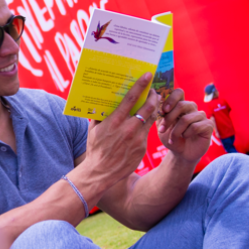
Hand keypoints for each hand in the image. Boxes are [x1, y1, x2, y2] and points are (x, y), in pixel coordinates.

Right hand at [79, 73, 158, 191]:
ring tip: (154, 103)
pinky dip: (147, 124)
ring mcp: (137, 138)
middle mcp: (128, 128)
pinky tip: (146, 121)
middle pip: (148, 106)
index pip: (131, 98)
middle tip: (154, 91)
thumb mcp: (94, 129)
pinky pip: (147, 131)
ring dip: (154, 109)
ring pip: (151, 118)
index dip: (141, 85)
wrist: (100, 172)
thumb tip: (102, 99)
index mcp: (114, 121)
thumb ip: (100, 114)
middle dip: (153, 96)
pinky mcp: (142, 147)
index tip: (147, 76)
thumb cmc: (95, 149)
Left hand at [156, 89, 214, 162]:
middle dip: (169, 118)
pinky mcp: (208, 125)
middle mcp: (191, 108)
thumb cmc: (171, 138)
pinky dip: (186, 134)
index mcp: (180, 105)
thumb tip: (156, 99)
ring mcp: (201, 116)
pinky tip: (185, 137)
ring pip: (186, 119)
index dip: (171, 99)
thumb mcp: (161, 126)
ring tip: (173, 138)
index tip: (164, 111)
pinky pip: (195, 126)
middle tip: (162, 129)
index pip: (178, 92)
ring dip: (176, 131)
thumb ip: (159, 113)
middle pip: (181, 105)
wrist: (181, 153)